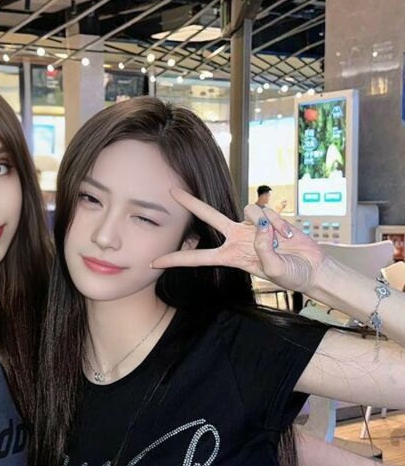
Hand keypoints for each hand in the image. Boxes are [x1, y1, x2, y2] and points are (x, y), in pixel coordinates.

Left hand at [151, 187, 327, 293]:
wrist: (312, 267)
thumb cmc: (292, 274)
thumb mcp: (275, 270)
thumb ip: (265, 250)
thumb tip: (261, 227)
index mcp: (231, 256)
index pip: (198, 258)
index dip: (176, 259)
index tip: (153, 262)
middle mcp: (237, 238)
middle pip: (208, 217)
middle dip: (191, 203)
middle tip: (171, 190)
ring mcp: (251, 226)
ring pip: (249, 211)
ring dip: (267, 225)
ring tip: (281, 241)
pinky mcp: (267, 218)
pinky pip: (268, 212)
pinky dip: (280, 223)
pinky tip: (287, 234)